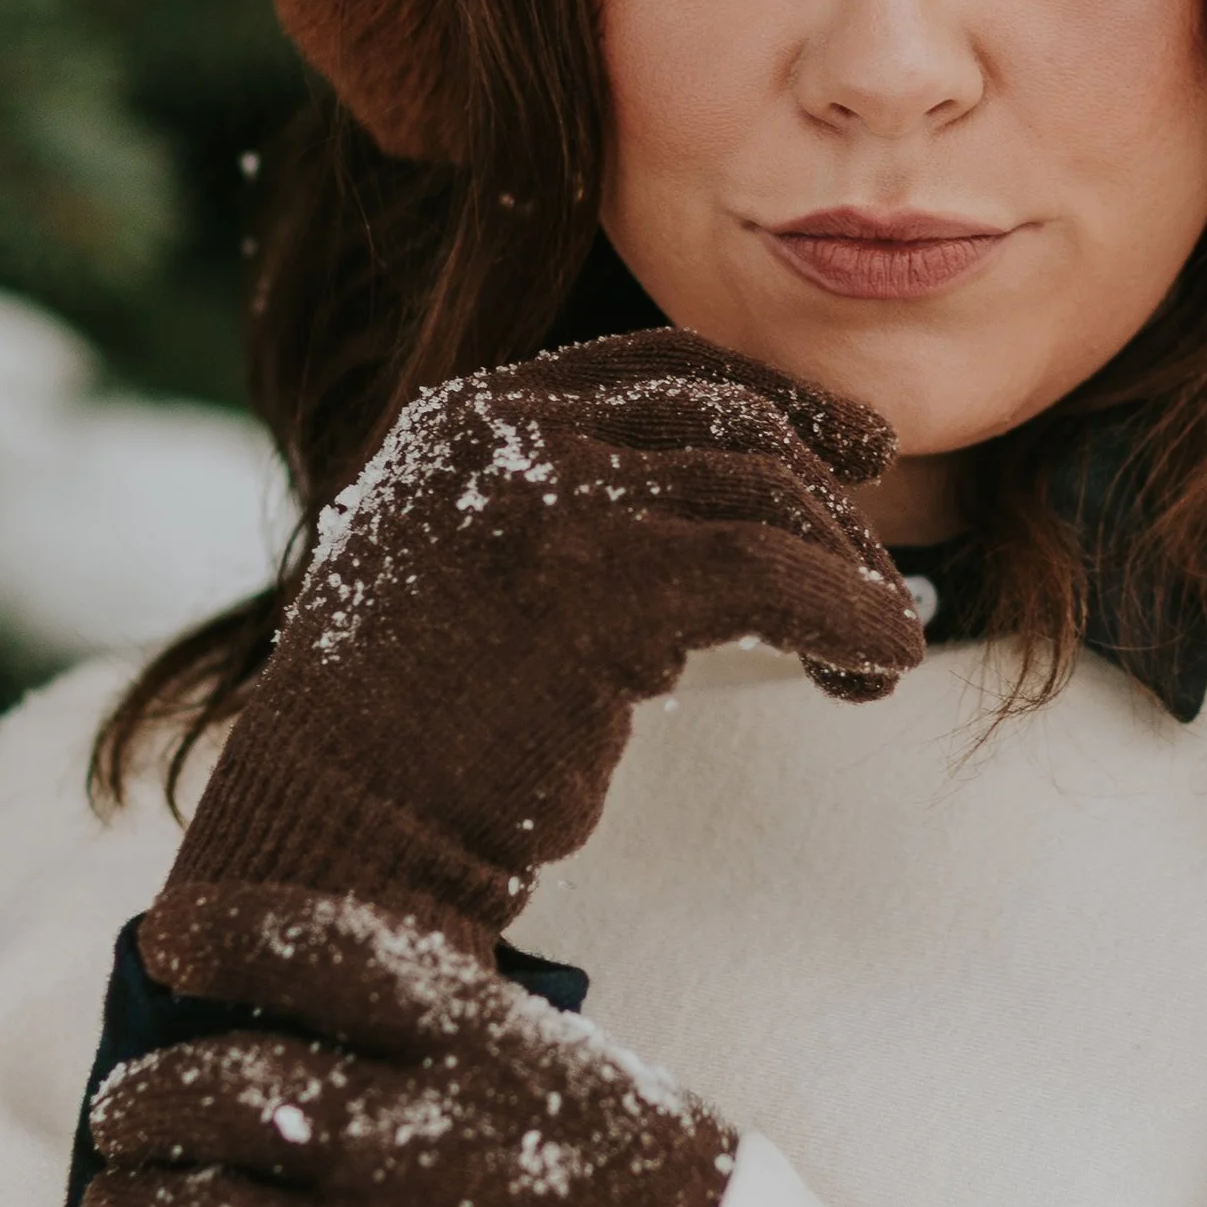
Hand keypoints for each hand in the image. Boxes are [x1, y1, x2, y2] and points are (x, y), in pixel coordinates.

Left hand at [58, 881, 731, 1206]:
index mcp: (490, 1051)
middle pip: (219, 1086)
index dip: (226, 934)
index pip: (320, 950)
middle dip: (148, 1099)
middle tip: (126, 1117)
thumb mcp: (615, 1104)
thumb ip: (495, 1069)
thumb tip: (390, 1050)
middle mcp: (411, 1141)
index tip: (168, 939)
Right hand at [160, 328, 922, 943]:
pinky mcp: (600, 584)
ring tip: (877, 652)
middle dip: (828, 500)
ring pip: (766, 494)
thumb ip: (559, 523)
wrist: (327, 839)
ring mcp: (550, 496)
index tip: (859, 447)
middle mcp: (505, 432)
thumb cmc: (398, 751)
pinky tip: (873, 666)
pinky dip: (848, 616)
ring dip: (848, 574)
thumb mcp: (462, 583)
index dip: (775, 399)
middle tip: (880, 582)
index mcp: (464, 420)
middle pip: (729, 422)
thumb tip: (730, 525)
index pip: (658, 366)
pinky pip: (774, 576)